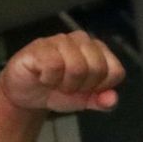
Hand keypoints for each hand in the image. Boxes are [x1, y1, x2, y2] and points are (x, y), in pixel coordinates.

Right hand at [0, 31, 124, 113]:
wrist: (27, 93)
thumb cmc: (58, 90)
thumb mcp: (86, 100)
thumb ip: (103, 101)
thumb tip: (112, 99)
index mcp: (99, 51)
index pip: (116, 71)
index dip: (101, 88)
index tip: (86, 89)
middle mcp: (82, 40)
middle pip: (98, 69)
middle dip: (82, 87)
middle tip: (67, 86)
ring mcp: (60, 40)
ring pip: (77, 67)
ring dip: (65, 84)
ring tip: (55, 82)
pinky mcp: (40, 46)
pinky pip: (54, 66)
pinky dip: (49, 79)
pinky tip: (43, 77)